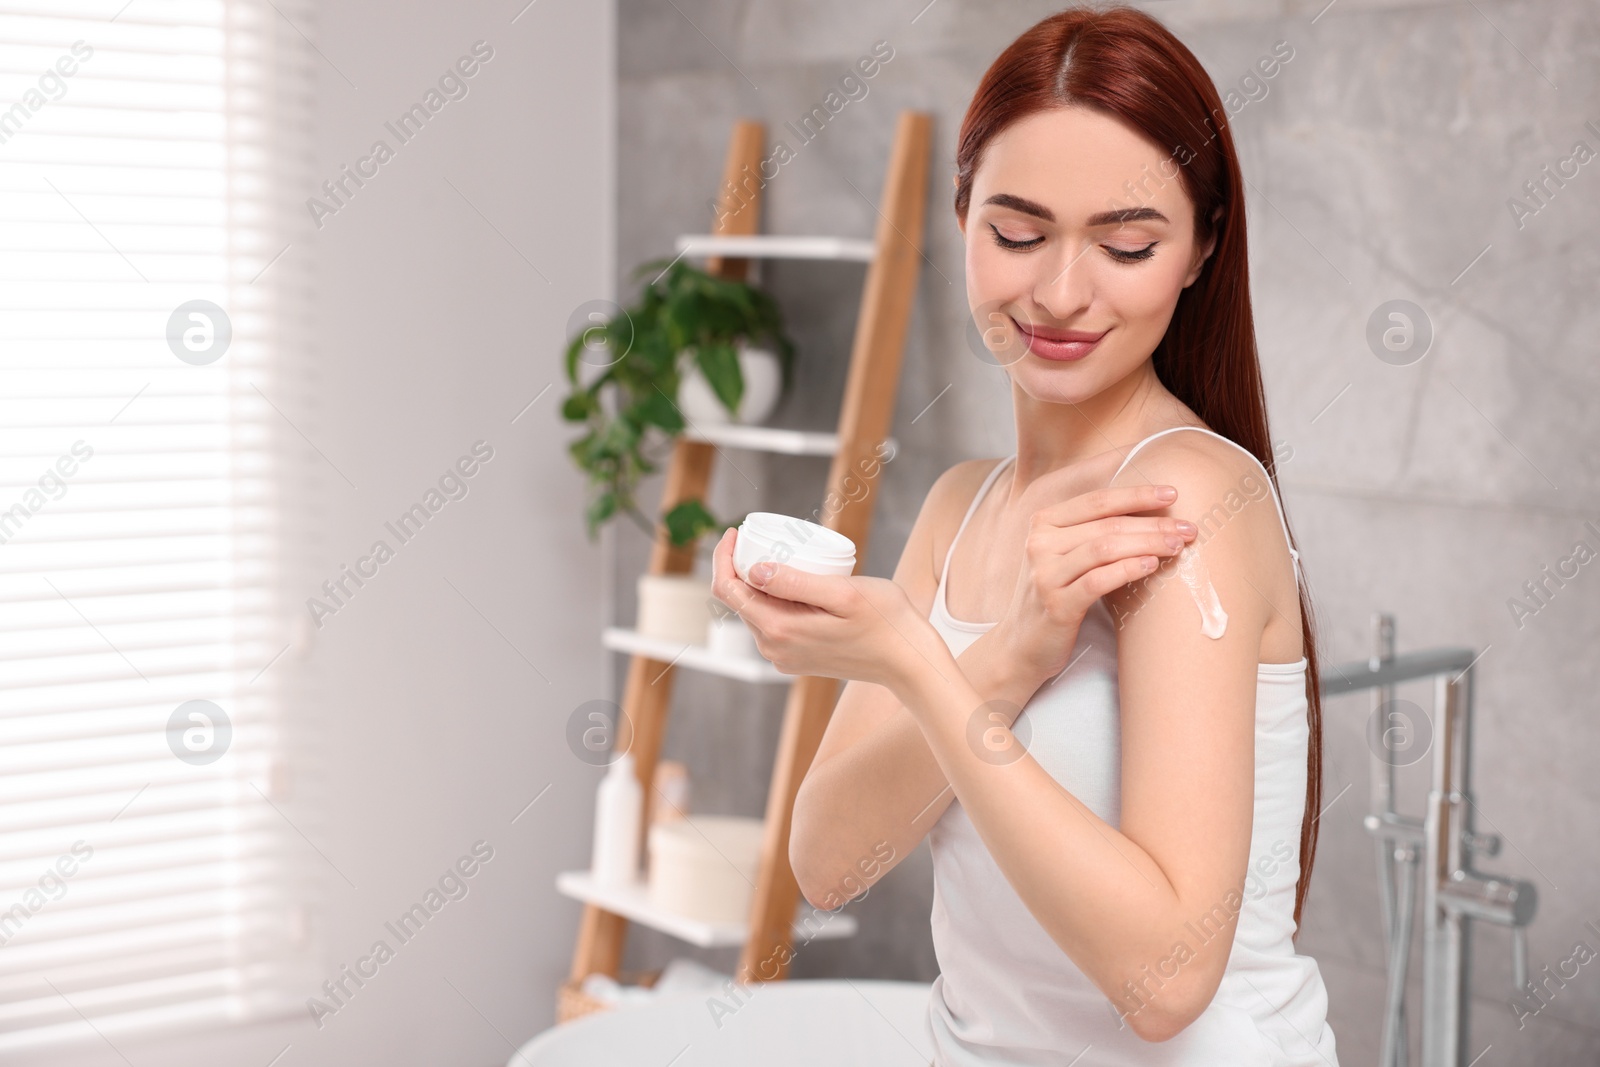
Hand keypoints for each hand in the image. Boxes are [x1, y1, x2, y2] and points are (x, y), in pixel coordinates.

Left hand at [709, 527, 947, 690]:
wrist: (907, 660)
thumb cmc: (885, 621)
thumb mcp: (843, 593)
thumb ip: (796, 583)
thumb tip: (754, 570)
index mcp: (779, 630)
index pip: (728, 590)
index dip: (724, 557)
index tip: (736, 532)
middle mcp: (774, 649)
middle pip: (738, 601)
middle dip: (739, 566)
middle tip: (756, 536)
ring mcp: (783, 657)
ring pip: (754, 611)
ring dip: (757, 583)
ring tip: (777, 554)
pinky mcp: (795, 658)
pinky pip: (772, 623)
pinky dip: (773, 599)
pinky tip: (792, 582)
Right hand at [993, 459, 1197, 686]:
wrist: (1023, 645)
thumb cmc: (1055, 595)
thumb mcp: (1065, 556)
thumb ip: (1092, 532)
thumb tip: (1150, 513)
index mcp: (1043, 522)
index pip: (1096, 500)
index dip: (1136, 494)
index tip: (1172, 494)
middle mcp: (1039, 543)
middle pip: (1106, 524)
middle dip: (1153, 523)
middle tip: (1187, 528)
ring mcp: (1045, 574)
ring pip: (1104, 548)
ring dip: (1147, 544)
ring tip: (1177, 546)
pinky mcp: (1055, 604)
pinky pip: (1098, 581)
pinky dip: (1128, 569)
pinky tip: (1151, 565)